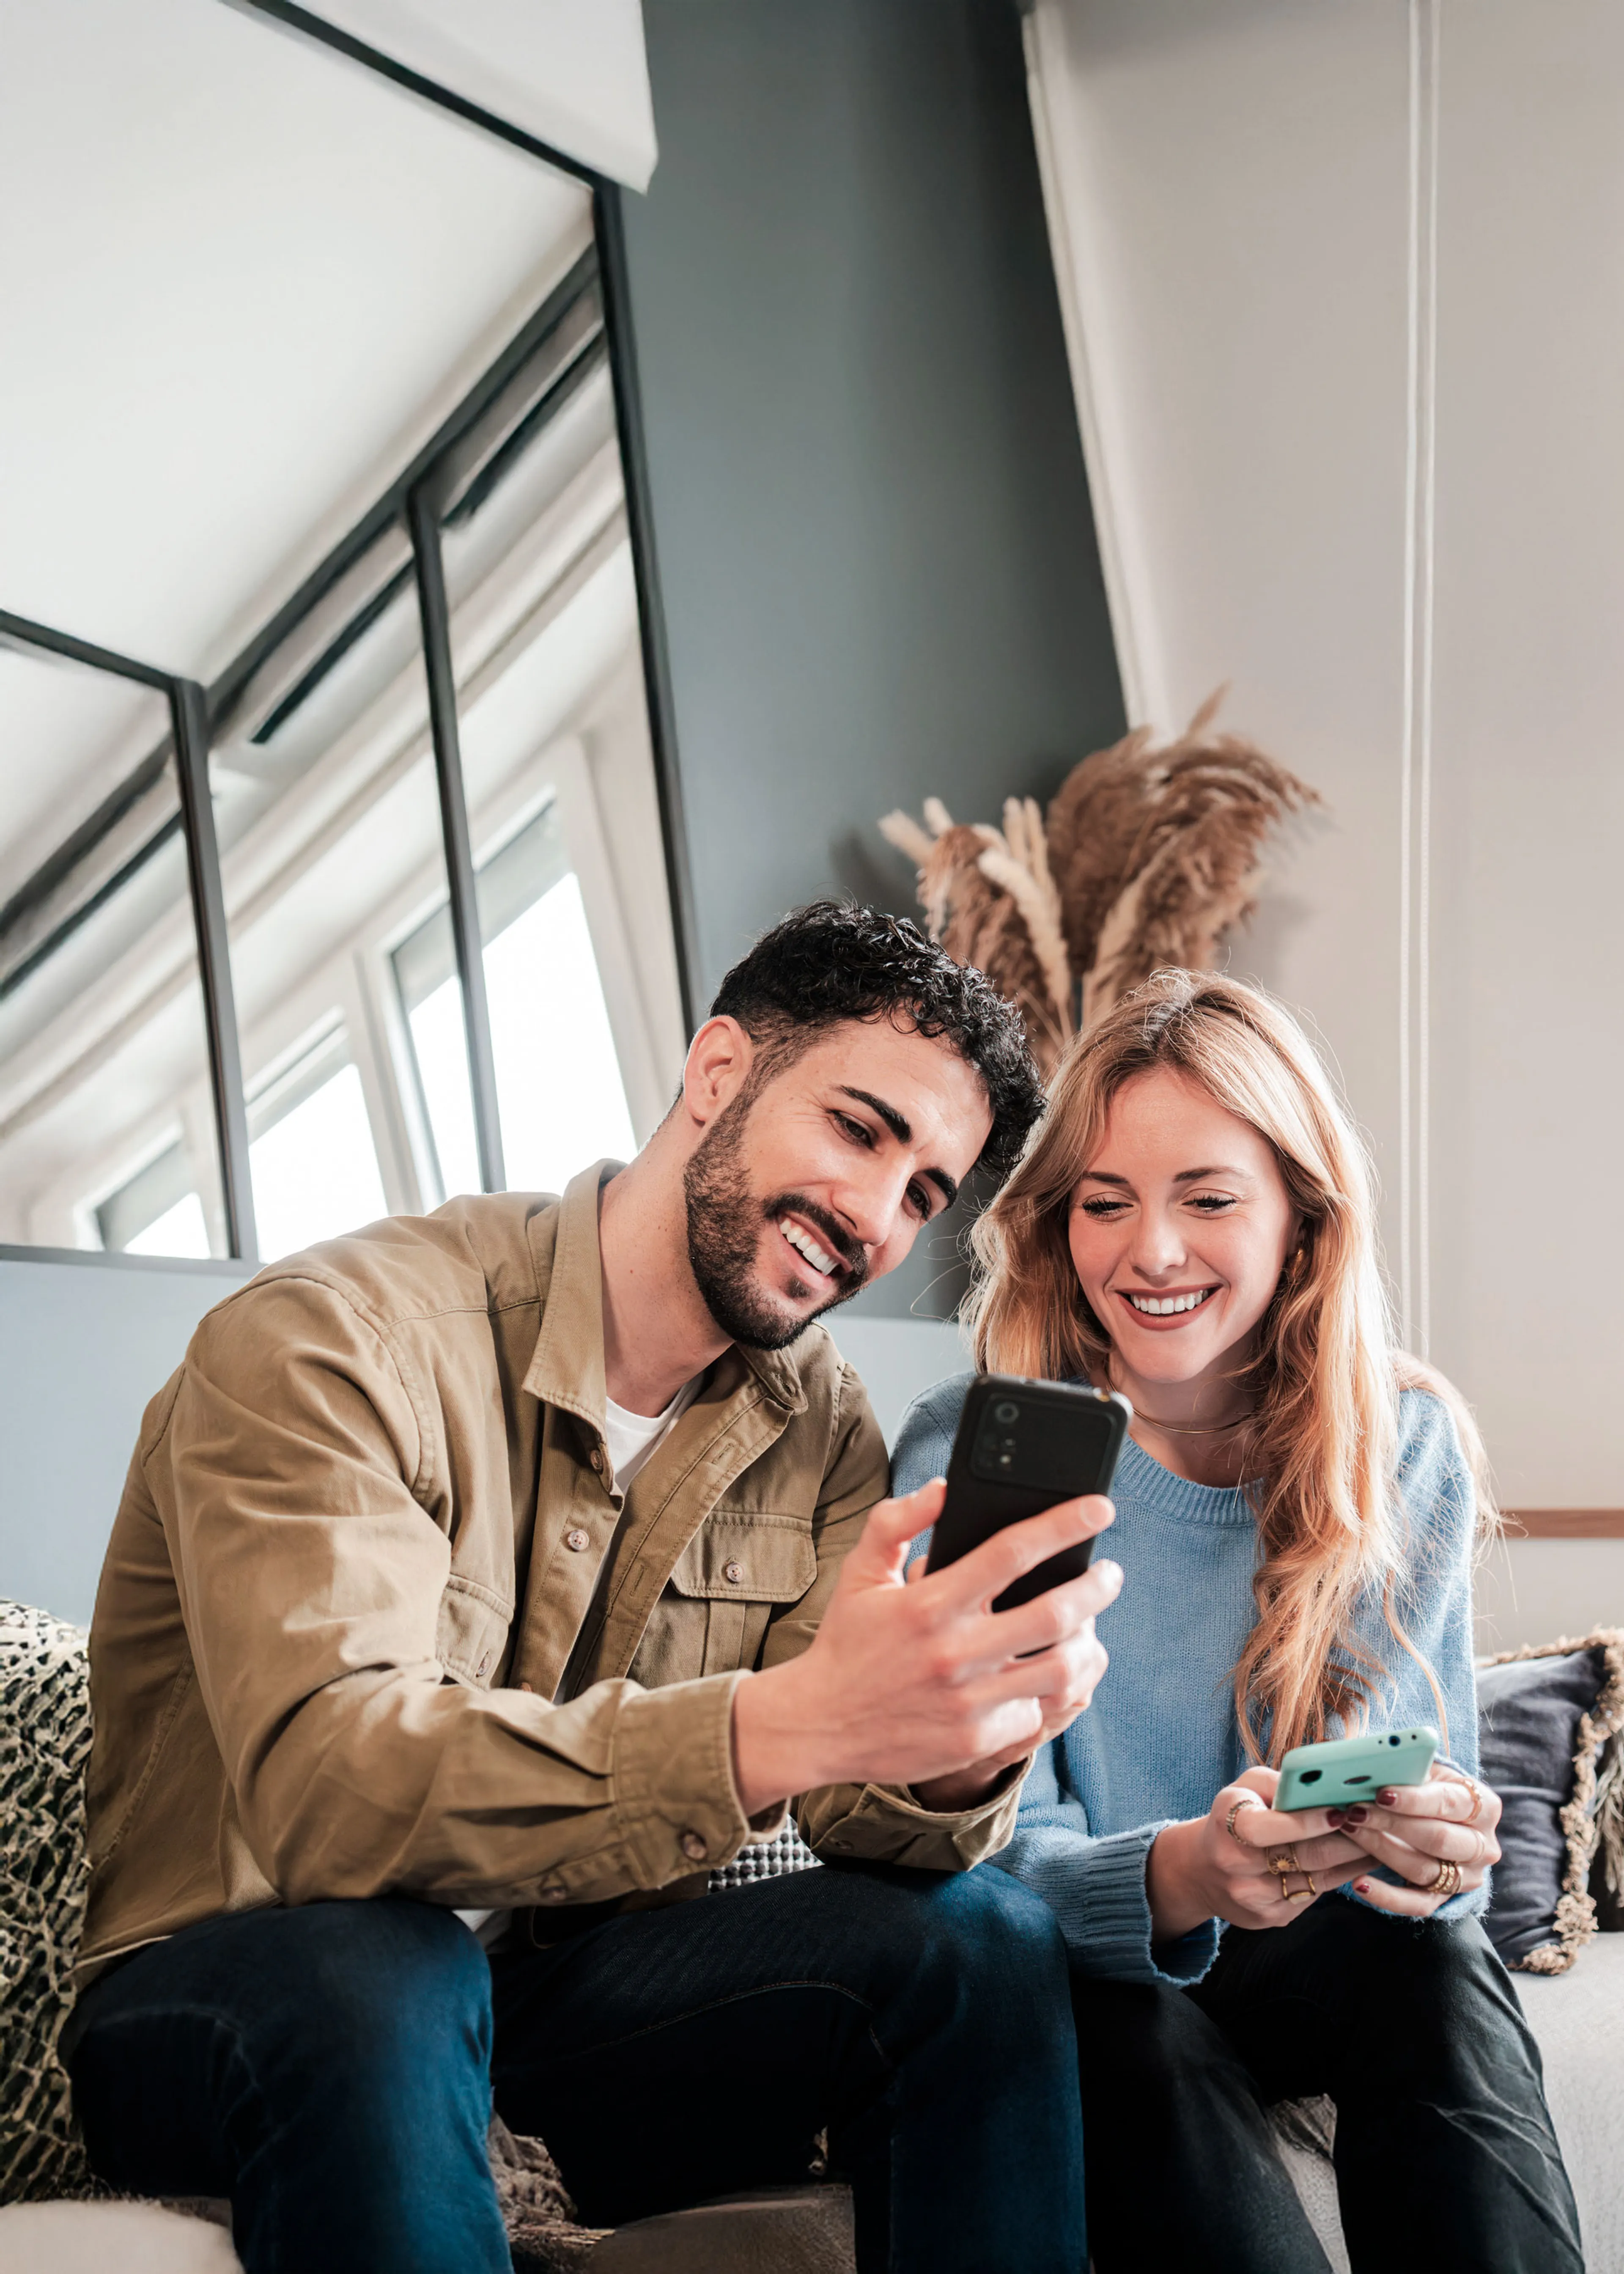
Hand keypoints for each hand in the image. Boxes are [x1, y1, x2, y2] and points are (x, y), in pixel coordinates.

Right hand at [730, 1477, 1120, 1817]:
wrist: (818, 1725)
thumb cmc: (847, 1641)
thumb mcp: (861, 1572)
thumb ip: (897, 1521)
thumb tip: (943, 1488)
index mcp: (929, 1603)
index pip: (1012, 1552)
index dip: (1064, 1524)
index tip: (1099, 1507)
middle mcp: (953, 1653)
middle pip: (1053, 1614)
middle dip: (1096, 1587)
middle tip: (1111, 1574)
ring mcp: (967, 1702)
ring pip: (1060, 1670)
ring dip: (1090, 1646)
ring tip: (1094, 1631)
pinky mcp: (974, 1740)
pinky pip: (1036, 1712)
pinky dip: (1054, 1692)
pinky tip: (1058, 1676)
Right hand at [1147, 1767, 1370, 1939]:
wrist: (1203, 1869)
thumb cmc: (1234, 1814)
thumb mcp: (1246, 1787)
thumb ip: (1282, 1782)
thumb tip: (1327, 1782)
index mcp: (1228, 1825)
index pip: (1272, 1827)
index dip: (1310, 1820)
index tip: (1343, 1810)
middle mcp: (1237, 1866)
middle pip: (1305, 1856)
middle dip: (1349, 1840)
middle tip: (1378, 1825)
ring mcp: (1254, 1897)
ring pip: (1318, 1880)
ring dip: (1354, 1861)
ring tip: (1381, 1842)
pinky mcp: (1270, 1918)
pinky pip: (1315, 1897)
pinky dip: (1341, 1878)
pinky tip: (1360, 1863)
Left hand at [1330, 1764, 1501, 1914]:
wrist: (1442, 1819)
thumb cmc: (1429, 1787)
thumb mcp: (1427, 1772)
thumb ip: (1409, 1770)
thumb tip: (1372, 1767)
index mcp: (1484, 1806)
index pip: (1449, 1803)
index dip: (1414, 1799)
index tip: (1381, 1793)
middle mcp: (1483, 1845)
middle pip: (1438, 1838)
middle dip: (1392, 1824)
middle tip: (1356, 1812)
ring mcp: (1467, 1876)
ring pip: (1424, 1869)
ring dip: (1382, 1851)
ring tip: (1350, 1831)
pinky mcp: (1445, 1898)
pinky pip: (1416, 1904)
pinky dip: (1386, 1897)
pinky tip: (1359, 1883)